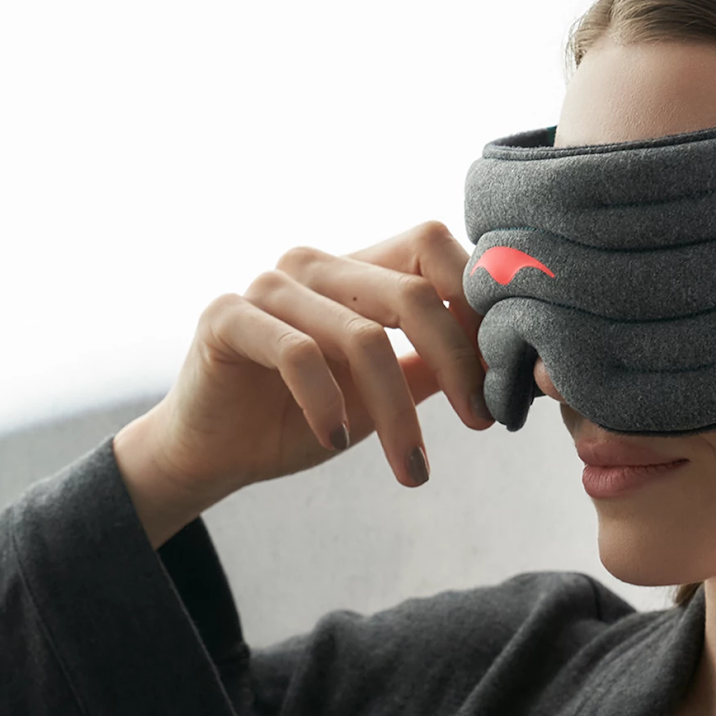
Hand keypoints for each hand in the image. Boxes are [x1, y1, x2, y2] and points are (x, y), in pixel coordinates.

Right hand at [113, 221, 493, 543]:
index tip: (504, 373)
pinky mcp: (227, 317)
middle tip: (482, 423)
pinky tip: (335, 439)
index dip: (477, 301)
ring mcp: (268, 285)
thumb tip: (503, 361)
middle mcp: (314, 265)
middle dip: (457, 363)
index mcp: (355, 269)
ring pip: (361, 337)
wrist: (211, 453)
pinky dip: (327, 404)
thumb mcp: (381, 394)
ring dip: (398, 413)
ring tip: (413, 468)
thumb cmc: (299, 418)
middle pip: (411, 291)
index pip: (431, 246)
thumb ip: (430, 366)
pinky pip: (296, 354)